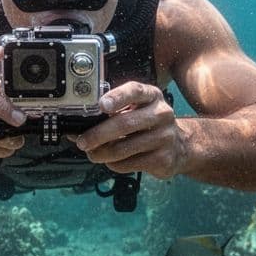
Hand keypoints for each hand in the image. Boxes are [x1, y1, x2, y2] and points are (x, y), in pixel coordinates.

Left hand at [70, 81, 186, 178]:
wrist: (180, 146)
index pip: (134, 91)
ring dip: (102, 153)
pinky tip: (112, 161)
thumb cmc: (148, 126)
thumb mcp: (135, 111)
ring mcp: (164, 137)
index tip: (101, 105)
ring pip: (123, 148)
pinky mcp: (163, 159)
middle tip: (82, 141)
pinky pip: (129, 164)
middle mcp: (161, 114)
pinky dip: (114, 164)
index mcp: (151, 96)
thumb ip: (110, 115)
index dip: (117, 97)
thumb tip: (75, 129)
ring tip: (93, 154)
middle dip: (97, 135)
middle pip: (124, 123)